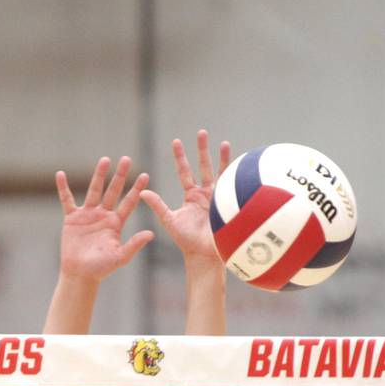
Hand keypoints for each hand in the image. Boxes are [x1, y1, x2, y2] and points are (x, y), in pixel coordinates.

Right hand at [56, 156, 153, 281]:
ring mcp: (87, 215)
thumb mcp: (120, 257)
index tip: (145, 175)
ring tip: (105, 160)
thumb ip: (134, 244)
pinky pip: (66, 200)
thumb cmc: (101, 268)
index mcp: (116, 223)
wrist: (80, 274)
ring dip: (99, 175)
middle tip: (127, 159)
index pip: (129, 202)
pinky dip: (63, 188)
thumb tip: (151, 234)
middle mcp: (103, 215)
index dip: (137, 189)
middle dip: (120, 176)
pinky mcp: (72, 218)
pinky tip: (60, 175)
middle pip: (113, 191)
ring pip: (94, 190)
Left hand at [140, 130, 230, 262]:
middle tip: (202, 132)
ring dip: (222, 157)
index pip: (185, 171)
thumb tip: (142, 193)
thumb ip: (158, 206)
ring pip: (221, 172)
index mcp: (191, 196)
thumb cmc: (186, 240)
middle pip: (204, 166)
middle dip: (202, 149)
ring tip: (224, 142)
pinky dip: (237, 173)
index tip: (176, 141)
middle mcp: (205, 194)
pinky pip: (234, 185)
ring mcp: (218, 197)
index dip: (180, 156)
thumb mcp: (170, 220)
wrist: (205, 254)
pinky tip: (242, 161)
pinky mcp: (229, 203)